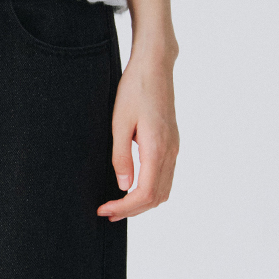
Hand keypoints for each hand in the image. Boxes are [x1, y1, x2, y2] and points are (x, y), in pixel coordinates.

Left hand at [97, 38, 178, 221]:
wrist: (154, 66)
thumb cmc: (134, 89)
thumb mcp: (119, 122)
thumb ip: (121, 156)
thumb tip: (123, 186)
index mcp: (157, 148)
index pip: (144, 193)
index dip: (125, 207)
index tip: (104, 210)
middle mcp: (170, 151)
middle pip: (156, 197)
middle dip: (132, 210)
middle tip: (107, 212)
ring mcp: (174, 147)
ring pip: (164, 189)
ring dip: (142, 202)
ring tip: (118, 204)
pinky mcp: (172, 142)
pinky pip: (166, 176)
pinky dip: (151, 189)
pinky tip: (133, 186)